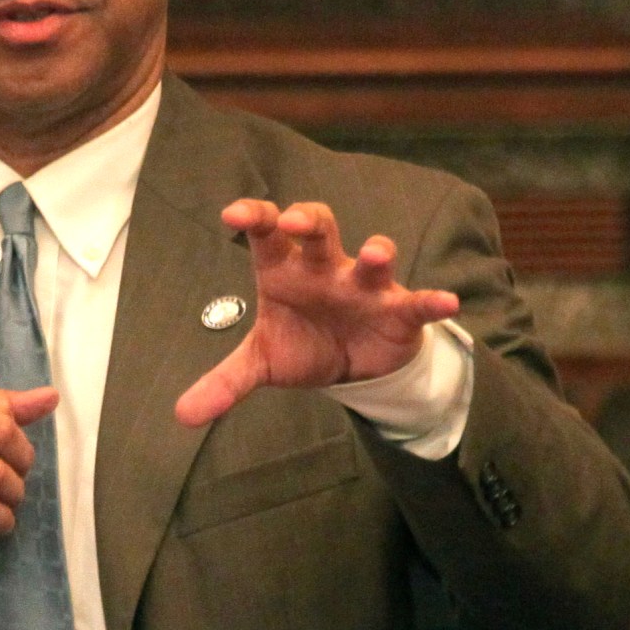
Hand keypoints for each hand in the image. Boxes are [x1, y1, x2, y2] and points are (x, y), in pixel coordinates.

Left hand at [173, 199, 463, 427]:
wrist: (352, 368)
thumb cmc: (303, 344)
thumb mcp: (262, 363)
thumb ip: (224, 382)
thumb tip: (182, 415)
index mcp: (286, 270)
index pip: (267, 235)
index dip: (254, 218)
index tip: (232, 214)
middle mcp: (326, 269)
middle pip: (319, 229)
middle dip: (308, 221)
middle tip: (294, 222)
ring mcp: (364, 286)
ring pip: (371, 258)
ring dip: (377, 253)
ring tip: (376, 254)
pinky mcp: (398, 311)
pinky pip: (416, 301)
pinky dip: (432, 300)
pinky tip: (447, 301)